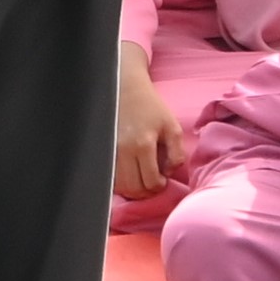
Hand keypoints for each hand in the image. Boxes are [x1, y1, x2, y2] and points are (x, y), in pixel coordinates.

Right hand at [114, 41, 179, 202]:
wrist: (126, 89)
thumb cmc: (151, 107)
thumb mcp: (172, 126)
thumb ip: (177, 154)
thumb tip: (167, 173)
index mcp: (143, 144)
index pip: (150, 182)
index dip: (160, 186)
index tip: (162, 179)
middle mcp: (123, 150)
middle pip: (134, 189)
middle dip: (146, 191)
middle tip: (153, 182)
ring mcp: (110, 151)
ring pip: (120, 186)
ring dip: (132, 189)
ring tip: (141, 179)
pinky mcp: (102, 149)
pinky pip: (110, 176)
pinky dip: (120, 181)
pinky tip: (129, 173)